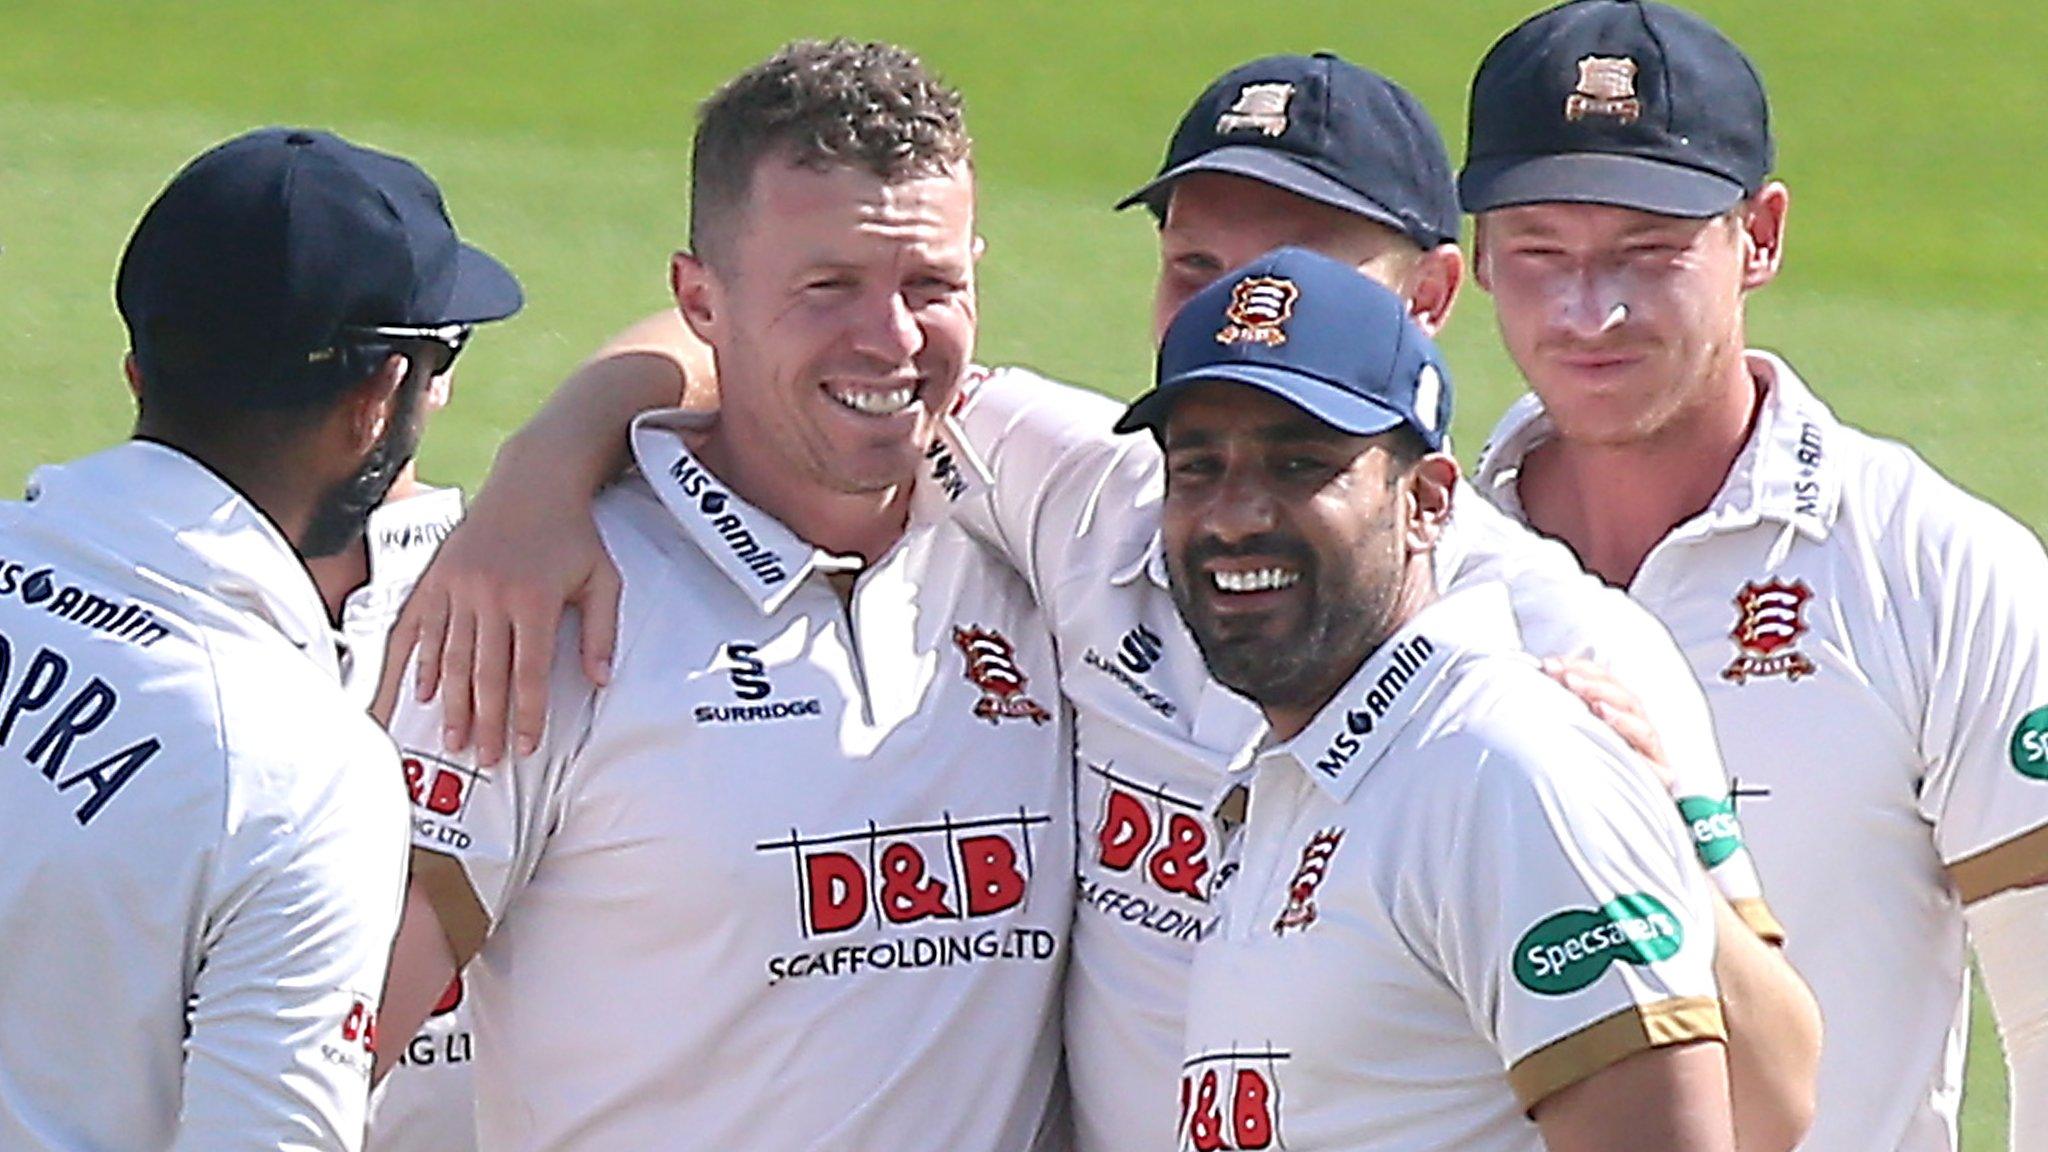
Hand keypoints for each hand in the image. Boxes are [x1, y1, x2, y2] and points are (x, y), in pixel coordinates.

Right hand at [371, 476, 620, 764]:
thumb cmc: (574, 535)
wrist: (533, 481)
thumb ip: (604, 632)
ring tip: (453, 742)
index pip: (528, 672)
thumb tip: (601, 681)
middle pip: (484, 673)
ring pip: (448, 657)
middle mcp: (490, 594)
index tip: (524, 747)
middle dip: (486, 722)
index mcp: (534, 599)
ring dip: (450, 704)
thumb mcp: (604, 579)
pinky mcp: (435, 576)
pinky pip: (417, 627)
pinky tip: (416, 695)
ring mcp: (457, 585)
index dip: (525, 714)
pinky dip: (414, 664)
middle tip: (485, 760)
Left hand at [1543, 656, 1676, 793]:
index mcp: (1618, 718)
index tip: (1551, 663)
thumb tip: (1538, 680)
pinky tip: (1606, 717)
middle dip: (1592, 681)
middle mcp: (1636, 730)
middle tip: (1563, 674)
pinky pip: (1647, 748)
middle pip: (1621, 695)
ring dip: (1609, 699)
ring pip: (1636, 716)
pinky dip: (1627, 728)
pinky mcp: (1658, 774)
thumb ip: (1560, 714)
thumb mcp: (1570, 744)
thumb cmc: (1586, 781)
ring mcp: (1650, 751)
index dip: (1581, 669)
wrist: (1611, 831)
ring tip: (1584, 692)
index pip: (1604, 684)